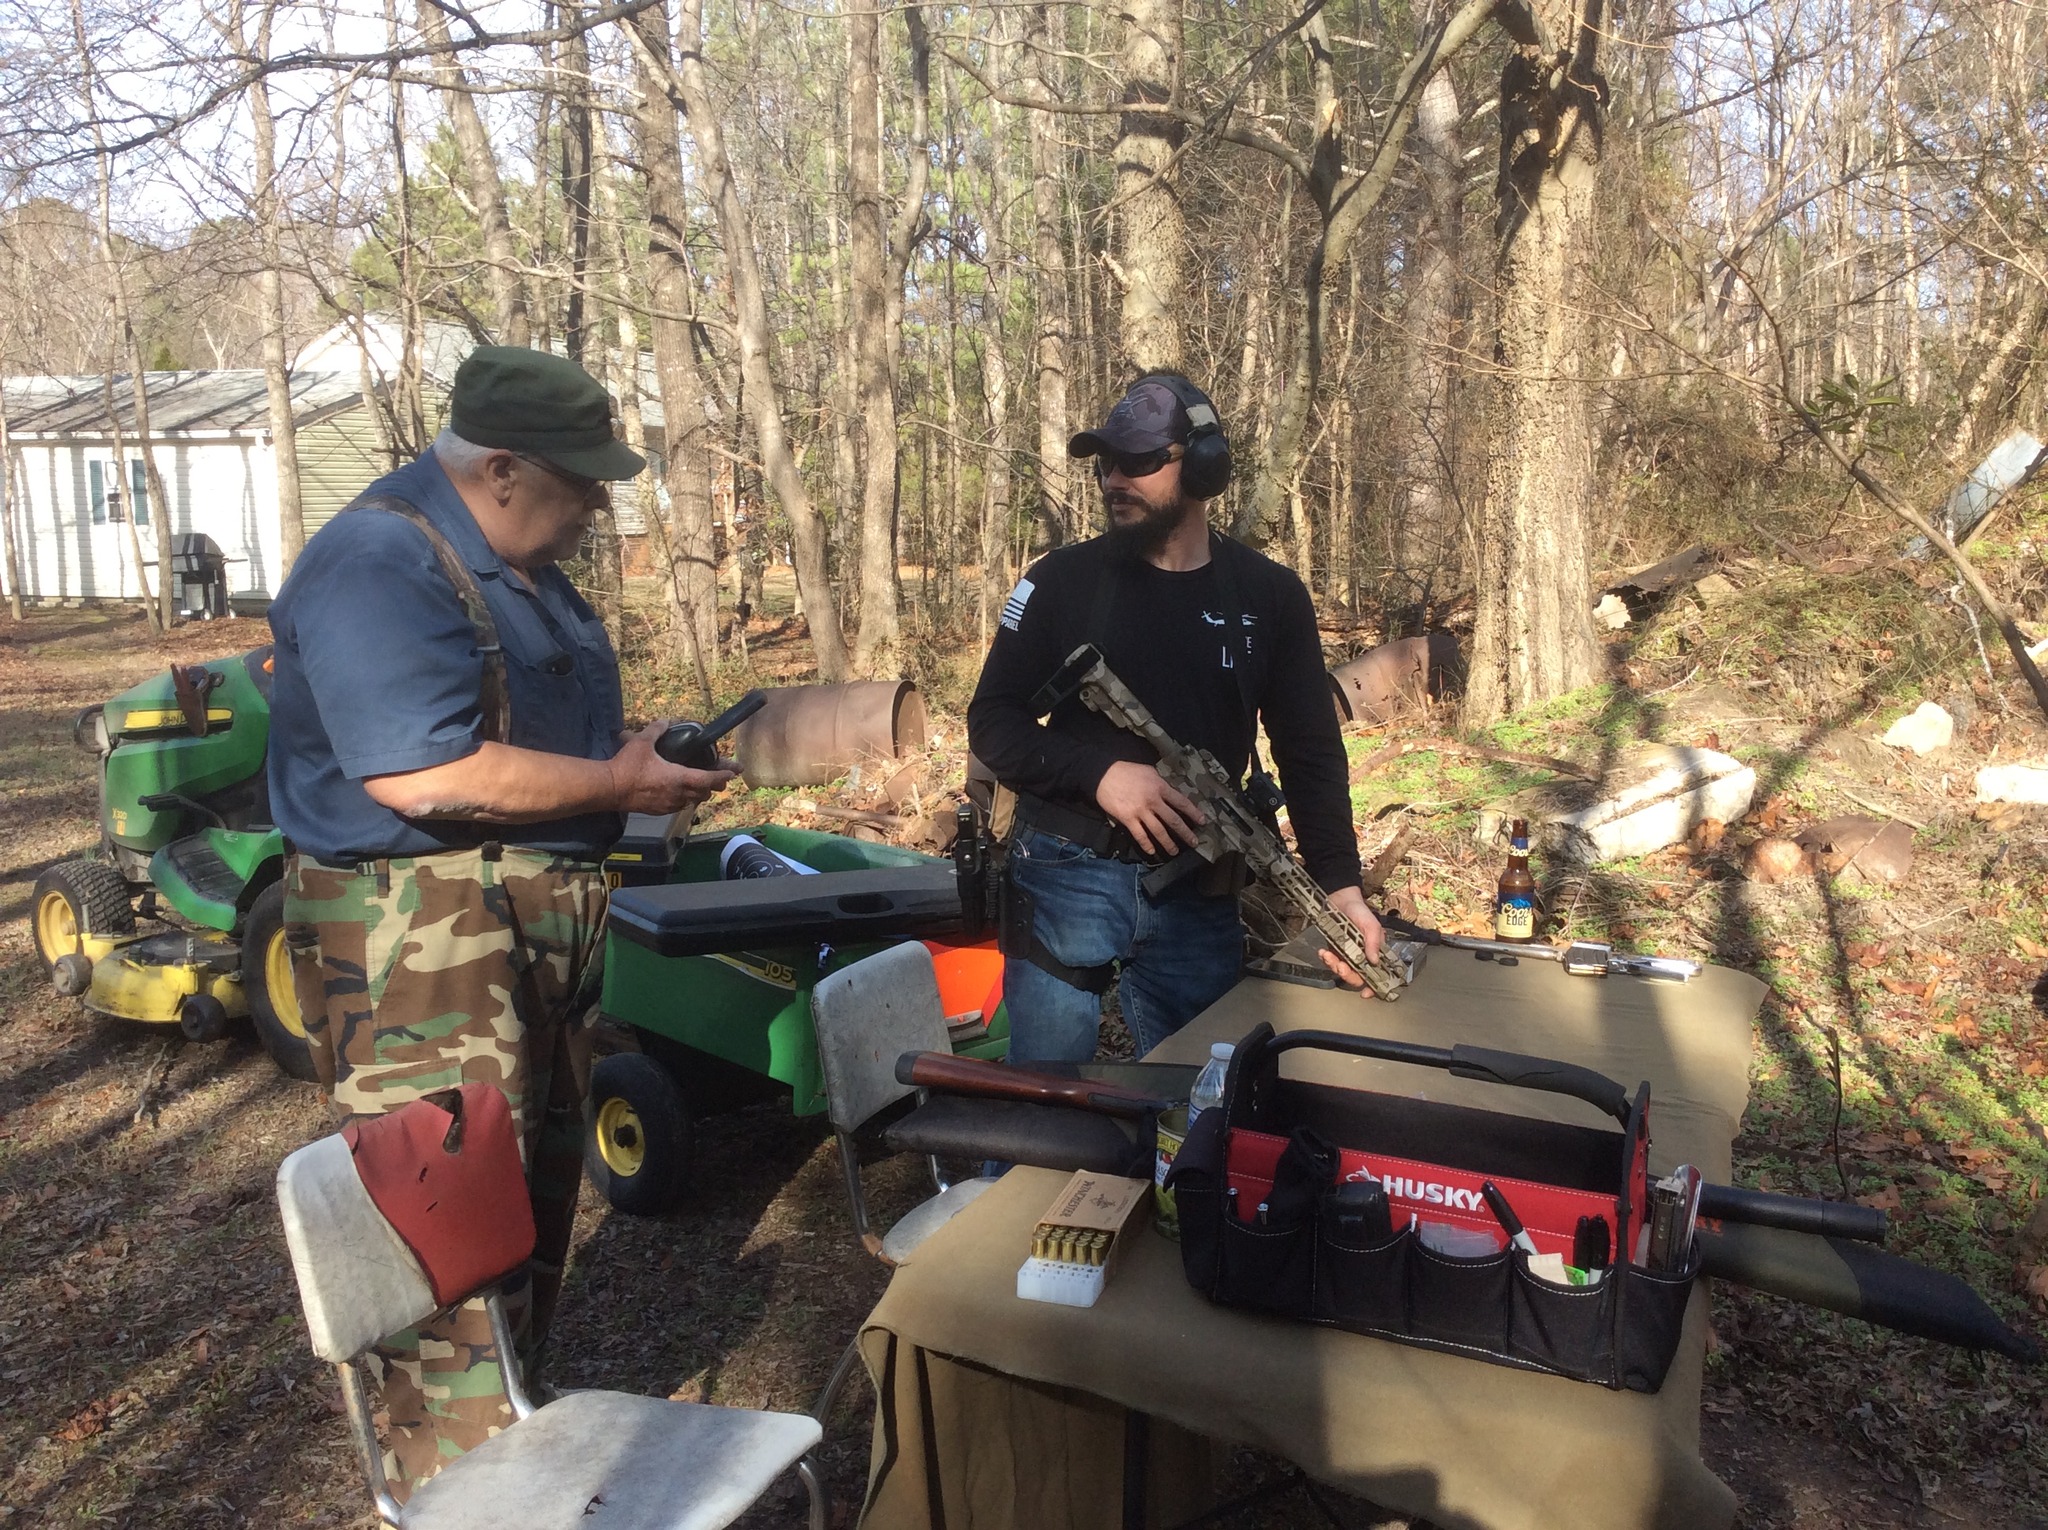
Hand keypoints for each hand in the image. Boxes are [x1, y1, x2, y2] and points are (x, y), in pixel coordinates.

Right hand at [609, 723, 737, 814]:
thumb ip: (656, 730)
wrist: (609, 789)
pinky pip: (678, 807)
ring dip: (699, 794)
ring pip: (692, 802)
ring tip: (701, 785)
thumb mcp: (642, 742)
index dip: (724, 775)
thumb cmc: (627, 767)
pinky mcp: (658, 811)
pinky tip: (679, 793)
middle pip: (705, 793)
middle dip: (714, 786)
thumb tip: (664, 721)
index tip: (734, 771)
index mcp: (679, 778)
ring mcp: (668, 805)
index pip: (709, 779)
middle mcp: (678, 794)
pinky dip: (684, 800)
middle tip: (719, 778)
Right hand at [1094, 760, 1204, 855]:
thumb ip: (1160, 783)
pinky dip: (1146, 844)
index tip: (1202, 822)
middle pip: (1173, 820)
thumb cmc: (1127, 771)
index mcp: (1160, 787)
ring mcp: (1140, 811)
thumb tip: (1170, 793)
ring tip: (1175, 851)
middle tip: (1194, 842)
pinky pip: (1140, 835)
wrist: (1103, 773)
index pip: (1181, 802)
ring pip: (1158, 831)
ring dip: (1168, 843)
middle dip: (1185, 833)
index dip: (1193, 813)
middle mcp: (1153, 801)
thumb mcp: (1149, 771)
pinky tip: (1152, 851)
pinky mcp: (1127, 819)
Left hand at [1316, 885, 1385, 991]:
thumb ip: (1374, 942)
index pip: (1377, 974)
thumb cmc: (1360, 911)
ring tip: (1328, 955)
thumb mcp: (1371, 924)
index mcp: (1375, 952)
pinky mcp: (1335, 950)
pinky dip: (1326, 959)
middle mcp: (1362, 957)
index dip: (1373, 986)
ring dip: (1334, 966)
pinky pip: (1331, 961)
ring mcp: (1347, 955)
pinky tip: (1323, 951)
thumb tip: (1373, 961)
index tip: (1366, 993)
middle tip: (1340, 965)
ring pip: (1342, 971)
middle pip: (1357, 977)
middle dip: (1348, 975)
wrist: (1340, 900)